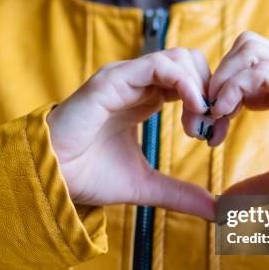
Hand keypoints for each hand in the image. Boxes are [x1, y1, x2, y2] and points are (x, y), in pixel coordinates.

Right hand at [47, 48, 215, 218]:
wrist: (53, 178)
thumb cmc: (90, 176)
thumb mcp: (146, 185)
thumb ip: (180, 194)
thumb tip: (215, 211)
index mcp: (145, 99)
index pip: (190, 82)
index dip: (210, 102)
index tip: (215, 134)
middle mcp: (138, 84)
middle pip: (191, 63)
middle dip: (211, 91)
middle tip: (211, 127)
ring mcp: (126, 78)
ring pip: (180, 58)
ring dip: (200, 87)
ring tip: (199, 123)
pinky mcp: (114, 79)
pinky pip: (160, 65)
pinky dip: (185, 82)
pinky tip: (193, 108)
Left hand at [208, 32, 268, 195]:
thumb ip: (253, 188)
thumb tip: (223, 205)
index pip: (247, 63)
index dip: (221, 88)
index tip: (208, 124)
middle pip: (245, 47)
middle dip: (217, 78)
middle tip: (207, 118)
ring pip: (250, 51)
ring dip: (222, 82)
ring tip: (215, 117)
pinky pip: (261, 72)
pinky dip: (233, 88)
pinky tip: (224, 115)